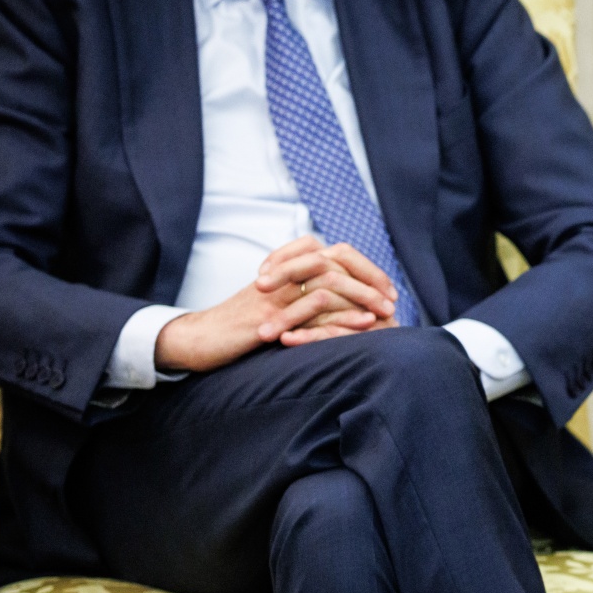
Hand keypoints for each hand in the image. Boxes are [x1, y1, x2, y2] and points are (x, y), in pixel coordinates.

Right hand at [153, 237, 398, 371]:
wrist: (200, 339)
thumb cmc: (240, 324)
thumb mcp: (274, 303)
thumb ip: (302, 293)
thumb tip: (344, 297)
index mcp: (285, 267)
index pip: (333, 252)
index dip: (364, 267)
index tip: (386, 287)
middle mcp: (282, 274)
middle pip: (336, 260)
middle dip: (369, 278)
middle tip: (392, 298)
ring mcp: (275, 293)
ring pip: (328, 281)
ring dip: (362, 296)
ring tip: (384, 312)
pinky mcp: (269, 317)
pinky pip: (312, 311)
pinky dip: (342, 317)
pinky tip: (362, 325)